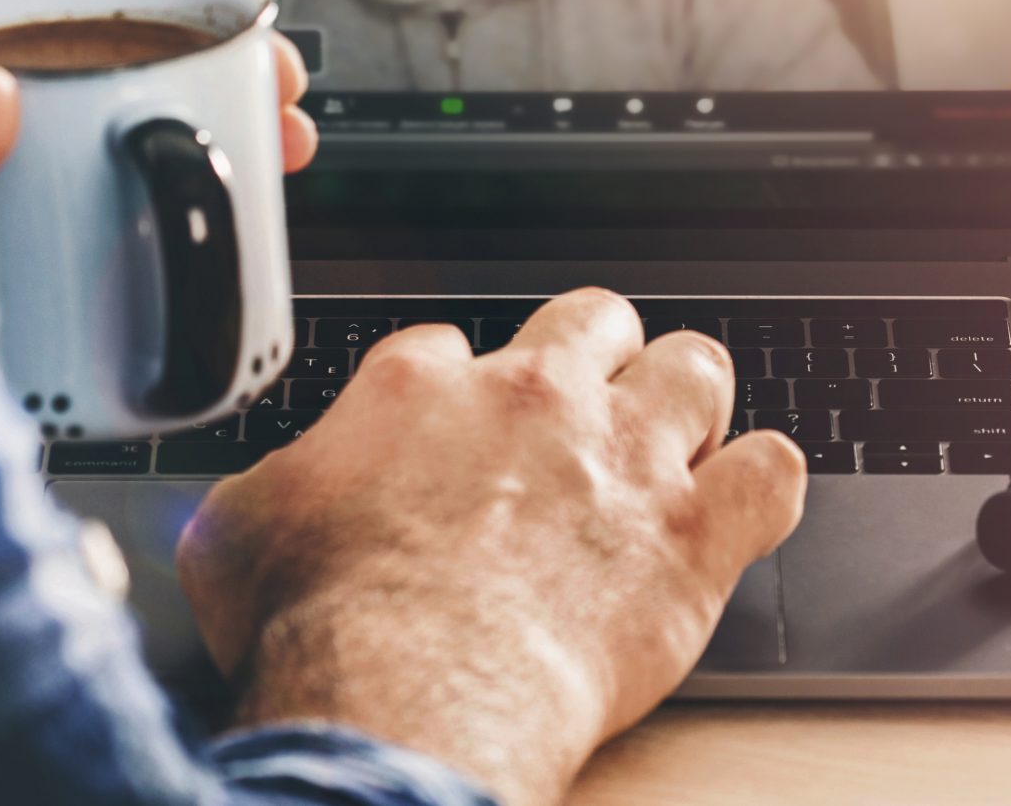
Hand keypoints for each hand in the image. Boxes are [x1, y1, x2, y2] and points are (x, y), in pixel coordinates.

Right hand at [177, 288, 806, 805]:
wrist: (410, 690)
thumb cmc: (322, 624)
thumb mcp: (236, 536)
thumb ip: (263, 493)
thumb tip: (251, 503)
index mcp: (417, 386)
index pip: (452, 346)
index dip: (459, 392)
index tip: (457, 439)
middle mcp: (531, 398)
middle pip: (593, 320)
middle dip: (596, 354)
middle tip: (586, 408)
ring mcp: (623, 457)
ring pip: (695, 369)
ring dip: (689, 397)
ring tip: (677, 439)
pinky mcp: (692, 534)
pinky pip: (773, 471)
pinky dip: (765, 483)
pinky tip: (744, 502)